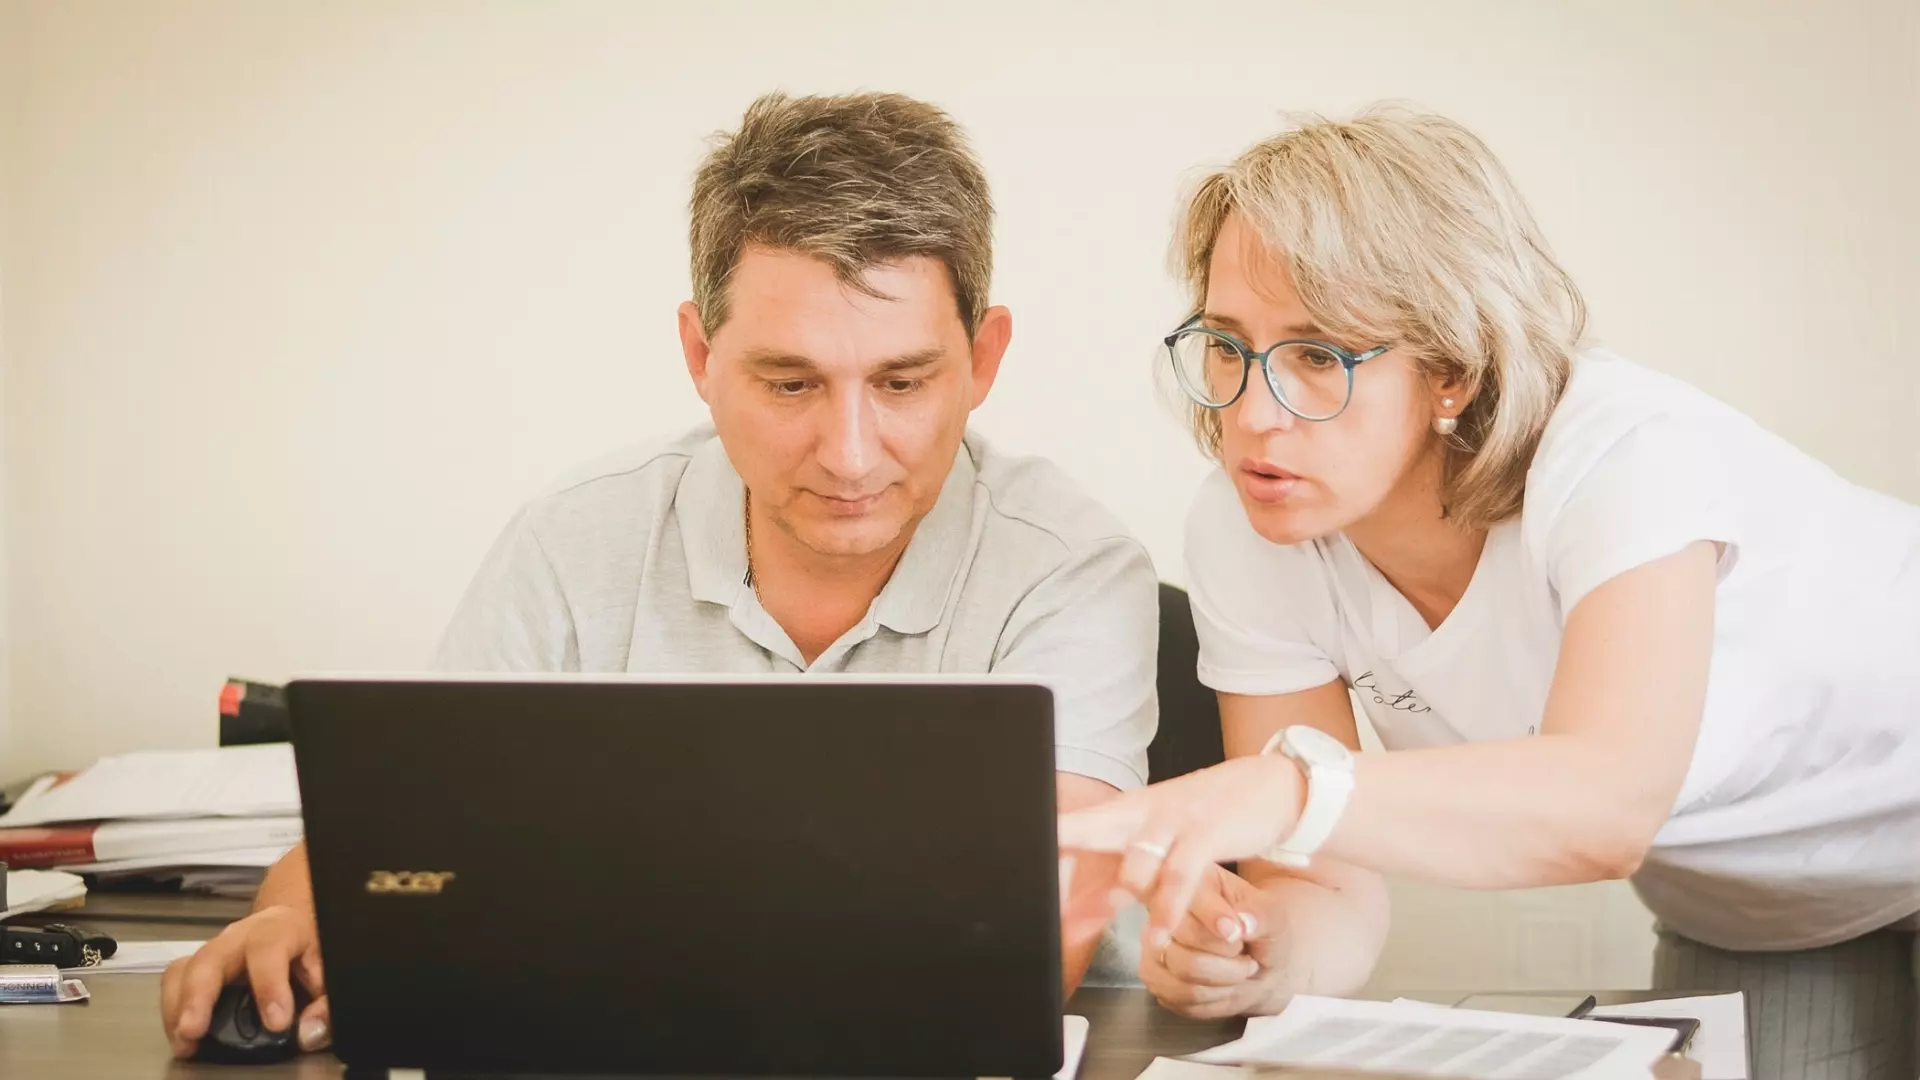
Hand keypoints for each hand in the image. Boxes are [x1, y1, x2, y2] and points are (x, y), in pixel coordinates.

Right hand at [160, 905, 329, 1058]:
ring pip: (185, 969)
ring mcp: (215, 949)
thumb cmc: (309, 950)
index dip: (270, 986)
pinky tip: (182, 1037)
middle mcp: (240, 935)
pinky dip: (174, 1011)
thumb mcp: (330, 969)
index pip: (269, 949)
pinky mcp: (198, 966)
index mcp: (280, 929)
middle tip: (194, 1031)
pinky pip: (176, 982)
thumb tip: (309, 1032)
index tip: (276, 1023)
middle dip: (199, 996)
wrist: (291, 927)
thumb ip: (327, 1002)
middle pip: (211, 957)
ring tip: (184, 1041)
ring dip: (178, 1007)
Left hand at [1057, 754, 1303, 949]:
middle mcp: (1139, 811)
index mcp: (1121, 810)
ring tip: (1109, 919)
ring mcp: (1173, 820)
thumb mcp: (1157, 839)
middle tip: (1036, 882)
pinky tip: (1159, 935)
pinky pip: (1181, 876)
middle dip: (1058, 853)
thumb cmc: (1202, 817)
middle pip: (1086, 829)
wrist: (1268, 784)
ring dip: (1122, 892)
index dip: (1044, 851)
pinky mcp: (1206, 833)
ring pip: (1136, 858)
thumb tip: (1082, 916)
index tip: (1016, 874)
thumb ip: (1120, 876)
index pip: (1071, 827)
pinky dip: (1168, 910)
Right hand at [1140, 865, 1290, 1018]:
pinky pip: (1178, 994)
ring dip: (1224, 978)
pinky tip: (1223, 986)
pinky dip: (1211, 997)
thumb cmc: (1262, 931)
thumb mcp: (1274, 916)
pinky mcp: (1153, 974)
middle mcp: (1162, 904)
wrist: (1258, 965)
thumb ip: (1260, 915)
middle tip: (1244, 953)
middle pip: (1183, 934)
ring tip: (1239, 970)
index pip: (1185, 893)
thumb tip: (1241, 922)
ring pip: (1183, 968)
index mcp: (1191, 876)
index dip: (1211, 917)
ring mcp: (1151, 941)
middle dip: (1226, 953)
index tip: (1237, 934)